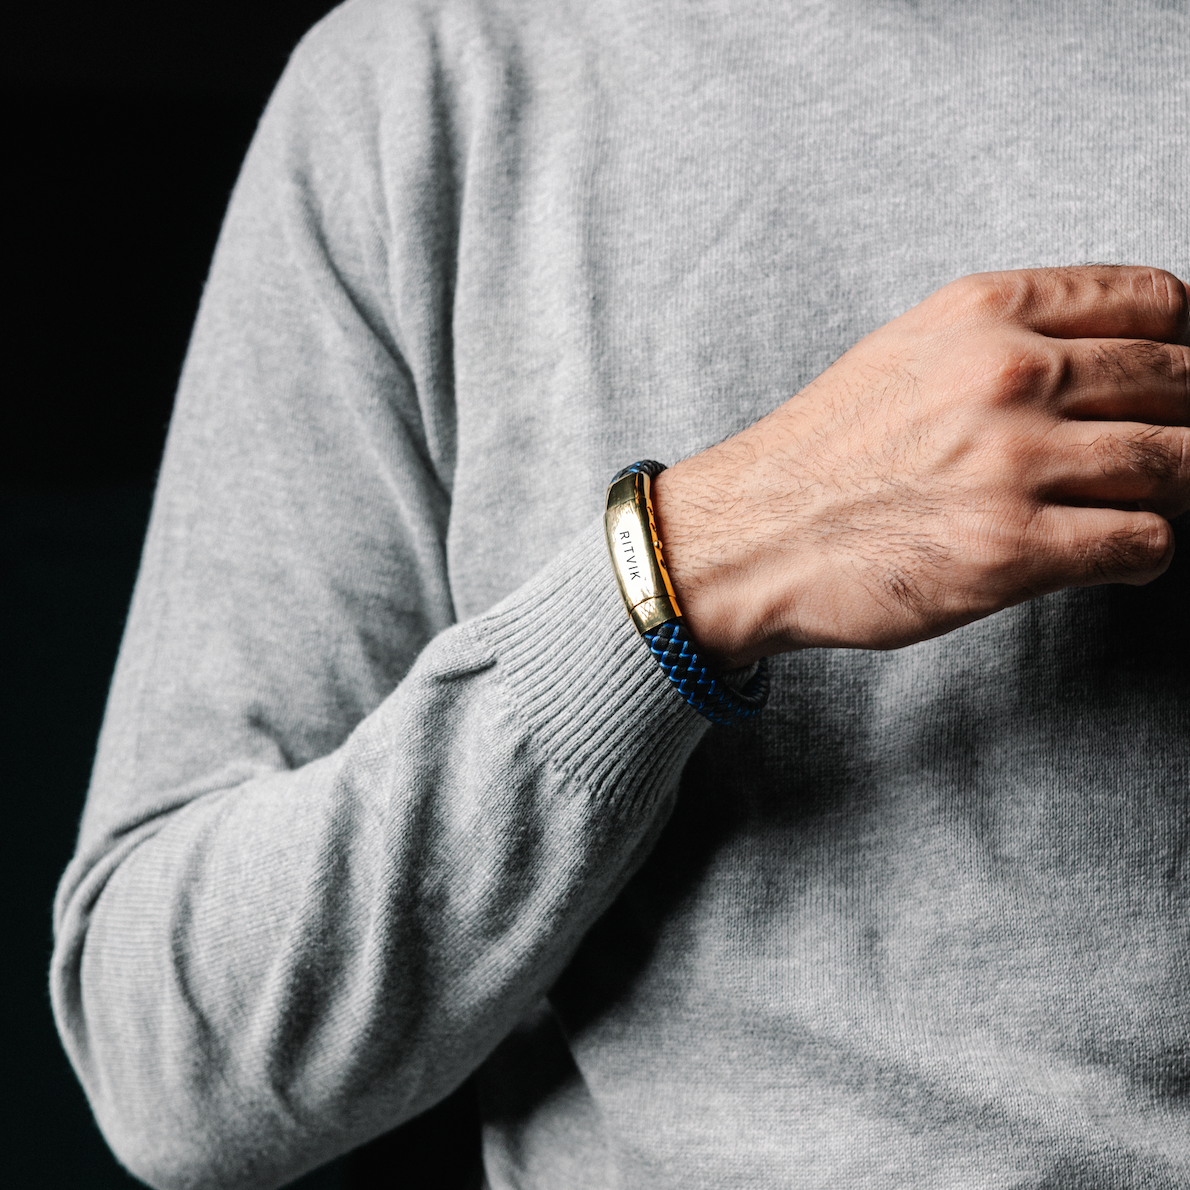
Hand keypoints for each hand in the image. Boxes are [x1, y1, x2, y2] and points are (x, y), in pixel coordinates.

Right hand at [650, 265, 1189, 667]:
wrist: (748, 536)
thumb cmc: (823, 453)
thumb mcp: (908, 351)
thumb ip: (1007, 338)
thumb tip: (1108, 356)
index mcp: (985, 313)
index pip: (1156, 301)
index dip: (1185, 343)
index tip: (1175, 378)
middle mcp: (1009, 376)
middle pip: (1180, 382)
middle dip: (1185, 420)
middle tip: (1161, 450)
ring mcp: (1014, 463)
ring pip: (1178, 463)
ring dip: (1171, 490)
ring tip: (1136, 504)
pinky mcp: (1012, 550)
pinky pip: (1144, 541)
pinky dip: (1145, 551)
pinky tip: (1115, 552)